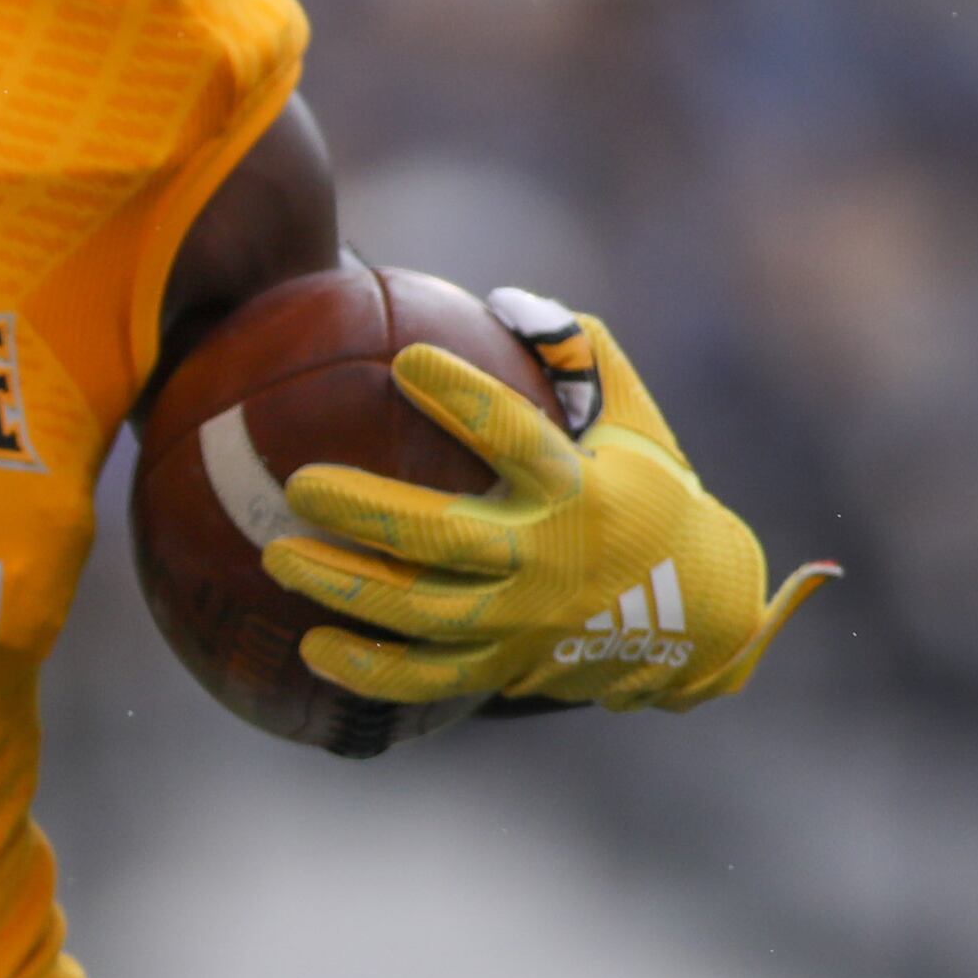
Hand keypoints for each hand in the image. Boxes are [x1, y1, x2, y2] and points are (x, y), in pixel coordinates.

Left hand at [256, 295, 837, 709]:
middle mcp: (546, 559)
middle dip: (367, 510)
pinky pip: (428, 679)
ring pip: (421, 612)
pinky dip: (370, 672)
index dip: (463, 399)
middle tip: (297, 482)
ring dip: (346, 588)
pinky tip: (310, 649)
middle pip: (442, 537)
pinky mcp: (507, 668)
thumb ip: (578, 356)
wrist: (700, 617)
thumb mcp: (632, 422)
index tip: (407, 360)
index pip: (515, 436)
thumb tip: (504, 298)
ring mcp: (524, 622)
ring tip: (277, 558)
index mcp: (577, 489)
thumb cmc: (648, 494)